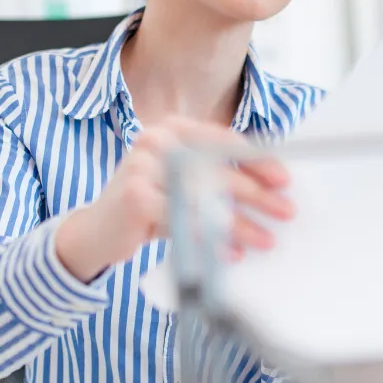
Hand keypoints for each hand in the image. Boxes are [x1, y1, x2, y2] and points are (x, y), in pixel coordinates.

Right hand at [55, 116, 294, 282]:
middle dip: (256, 193)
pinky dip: (211, 238)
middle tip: (285, 211)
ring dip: (240, 222)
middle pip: (218, 167)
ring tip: (265, 239)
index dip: (257, 159)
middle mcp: (156, 140)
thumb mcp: (182, 183)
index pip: (223, 140)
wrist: (96, 232)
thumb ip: (215, 177)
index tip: (284, 180)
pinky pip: (184, 219)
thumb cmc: (148, 206)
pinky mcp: (135, 195)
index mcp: (172, 129)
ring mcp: (142, 166)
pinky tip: (232, 253)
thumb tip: (270, 190)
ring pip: (204, 196)